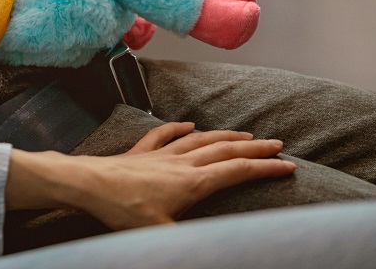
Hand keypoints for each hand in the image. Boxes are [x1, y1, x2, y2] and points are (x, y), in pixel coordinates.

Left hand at [5, 121, 295, 228]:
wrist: (87, 183)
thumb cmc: (123, 210)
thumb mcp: (160, 234)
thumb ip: (189, 242)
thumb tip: (212, 251)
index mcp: (192, 182)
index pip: (237, 172)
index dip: (264, 169)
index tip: (288, 165)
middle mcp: (181, 163)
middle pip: (224, 150)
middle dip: (253, 149)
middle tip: (276, 144)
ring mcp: (160, 154)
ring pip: (199, 139)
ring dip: (224, 136)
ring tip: (243, 134)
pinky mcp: (140, 152)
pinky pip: (164, 134)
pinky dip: (179, 128)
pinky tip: (188, 124)